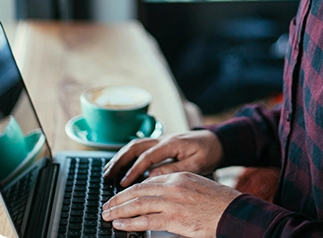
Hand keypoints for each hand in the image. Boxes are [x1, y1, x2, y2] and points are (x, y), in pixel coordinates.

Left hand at [102, 172, 240, 236]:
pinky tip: (120, 224)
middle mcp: (173, 186)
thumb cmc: (218, 203)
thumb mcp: (196, 187)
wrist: (233, 212)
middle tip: (106, 205)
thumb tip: (160, 198)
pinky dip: (130, 222)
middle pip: (139, 190)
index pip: (148, 181)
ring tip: (107, 215)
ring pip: (138, 204)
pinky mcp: (174, 219)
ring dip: (119, 210)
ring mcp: (172, 202)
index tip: (121, 195)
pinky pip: (146, 221)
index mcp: (178, 176)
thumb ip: (177, 189)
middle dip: (120, 198)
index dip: (131, 189)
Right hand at [103, 130, 222, 186]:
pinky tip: (120, 165)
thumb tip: (152, 178)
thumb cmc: (208, 152)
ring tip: (108, 171)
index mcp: (172, 143)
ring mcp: (161, 139)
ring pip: (135, 145)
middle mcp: (163, 139)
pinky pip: (140, 147)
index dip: (134, 170)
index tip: (123, 183)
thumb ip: (174, 170)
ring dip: (120, 157)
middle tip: (107, 176)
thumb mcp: (195, 165)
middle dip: (119, 161)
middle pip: (135, 147)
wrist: (215, 140)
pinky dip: (127, 155)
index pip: (147, 157)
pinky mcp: (160, 143)